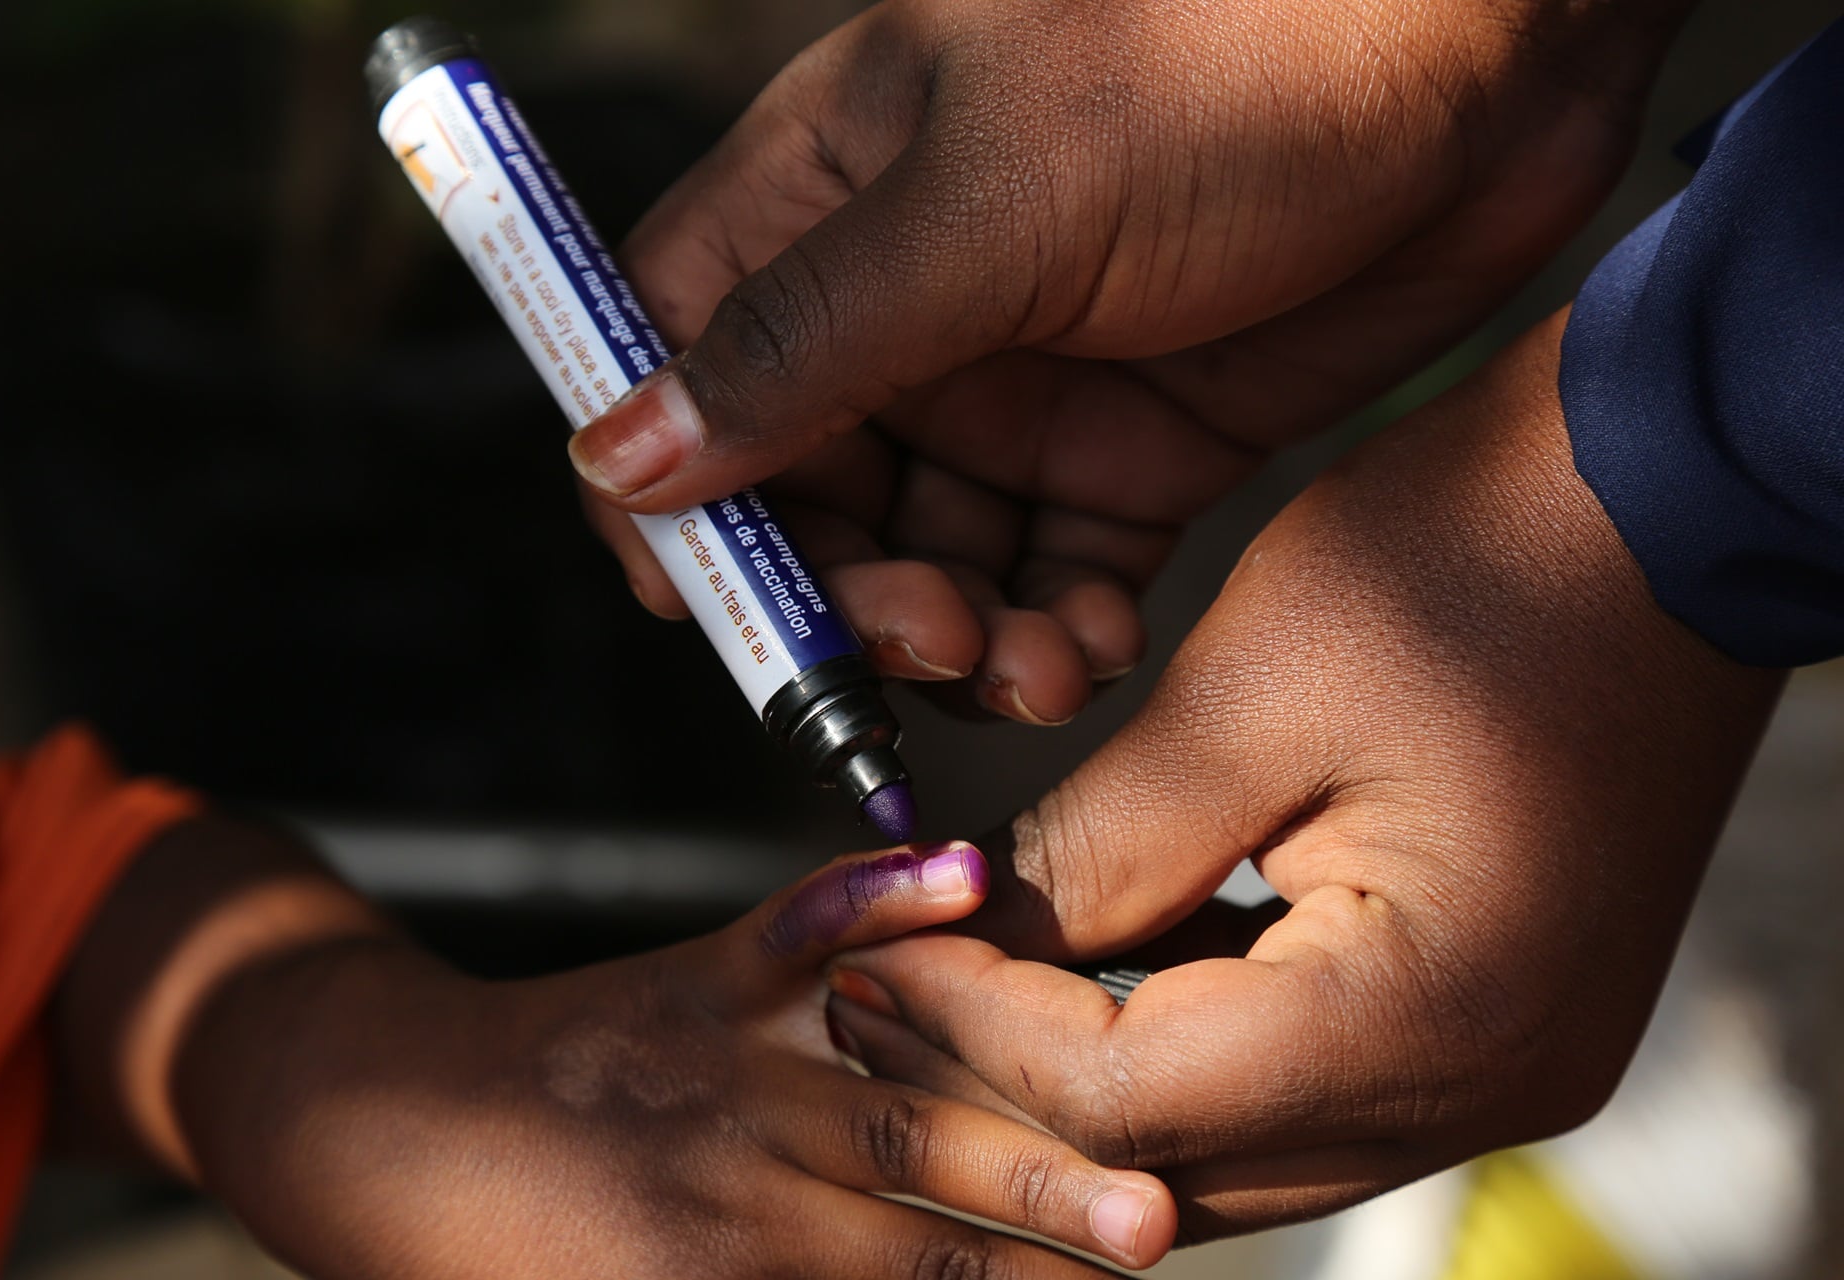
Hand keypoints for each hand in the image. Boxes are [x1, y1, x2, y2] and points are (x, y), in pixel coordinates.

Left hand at [145, 836, 1176, 1276]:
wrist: (359, 1128)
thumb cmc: (464, 1257)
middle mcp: (726, 1184)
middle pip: (915, 1222)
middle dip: (1042, 1236)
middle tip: (1160, 1231)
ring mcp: (719, 1068)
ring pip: (890, 1098)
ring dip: (1016, 1117)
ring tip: (1127, 1133)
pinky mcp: (696, 976)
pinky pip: (795, 933)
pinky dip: (879, 899)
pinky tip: (968, 875)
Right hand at [572, 0, 1690, 723]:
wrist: (1488, 53)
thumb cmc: (1232, 60)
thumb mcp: (995, 198)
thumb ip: (809, 339)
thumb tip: (623, 455)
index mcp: (825, 202)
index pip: (678, 364)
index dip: (668, 498)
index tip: (713, 607)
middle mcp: (906, 306)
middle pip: (804, 498)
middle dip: (843, 599)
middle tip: (923, 648)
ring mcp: (1024, 386)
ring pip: (929, 562)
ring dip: (958, 641)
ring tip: (1032, 668)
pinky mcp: (1138, 451)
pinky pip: (1055, 578)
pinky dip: (1057, 634)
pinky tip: (1092, 650)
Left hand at [817, 313, 1784, 1237]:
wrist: (1672, 498)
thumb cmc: (1480, 553)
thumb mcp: (1254, 686)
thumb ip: (1099, 844)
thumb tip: (973, 937)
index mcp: (1430, 1010)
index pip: (1129, 1097)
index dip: (977, 1031)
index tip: (872, 955)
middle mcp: (1482, 1084)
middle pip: (1179, 1165)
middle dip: (1015, 1081)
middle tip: (892, 984)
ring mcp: (1504, 1069)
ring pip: (1237, 1152)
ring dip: (1095, 1078)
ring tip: (977, 974)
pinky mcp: (1497, 1026)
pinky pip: (1304, 1094)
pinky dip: (1189, 1048)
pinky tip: (1103, 964)